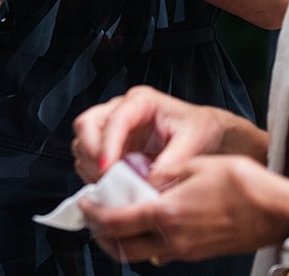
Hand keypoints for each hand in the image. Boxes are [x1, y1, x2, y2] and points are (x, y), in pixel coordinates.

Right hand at [72, 86, 234, 187]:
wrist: (205, 132)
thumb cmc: (200, 129)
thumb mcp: (194, 140)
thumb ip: (174, 159)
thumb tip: (150, 180)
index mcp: (141, 102)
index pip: (114, 120)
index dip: (107, 145)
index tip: (108, 169)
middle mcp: (121, 110)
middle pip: (86, 125)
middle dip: (92, 154)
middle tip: (106, 178)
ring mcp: (112, 127)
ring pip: (83, 142)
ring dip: (91, 166)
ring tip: (112, 186)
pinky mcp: (111, 145)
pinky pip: (90, 158)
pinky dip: (95, 174)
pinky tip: (114, 186)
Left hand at [80, 155, 288, 265]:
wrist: (277, 211)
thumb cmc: (243, 183)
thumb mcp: (195, 165)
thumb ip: (162, 175)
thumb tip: (139, 180)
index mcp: (167, 213)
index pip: (116, 221)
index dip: (94, 214)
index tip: (85, 202)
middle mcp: (173, 238)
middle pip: (121, 248)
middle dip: (101, 234)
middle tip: (94, 215)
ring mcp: (186, 250)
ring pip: (140, 254)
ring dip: (121, 241)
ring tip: (115, 219)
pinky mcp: (197, 253)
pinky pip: (160, 252)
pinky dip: (144, 241)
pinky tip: (146, 222)